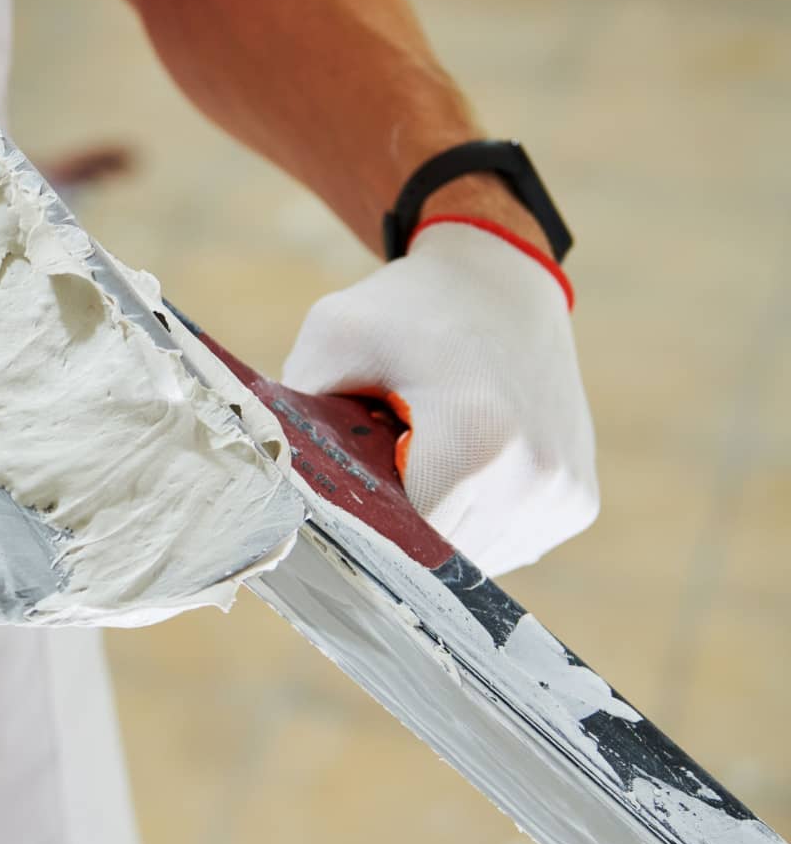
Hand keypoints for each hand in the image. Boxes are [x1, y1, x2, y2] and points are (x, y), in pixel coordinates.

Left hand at [282, 220, 598, 574]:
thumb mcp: (333, 336)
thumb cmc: (407, 309)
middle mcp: (537, 480)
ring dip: (433, 529)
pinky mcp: (577, 504)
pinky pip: (503, 546)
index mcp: (481, 441)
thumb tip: (267, 490)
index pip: (402, 543)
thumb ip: (294, 414)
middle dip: (394, 531)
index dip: (358, 529)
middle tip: (373, 476)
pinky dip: (468, 522)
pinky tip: (452, 470)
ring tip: (416, 465)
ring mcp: (564, 498)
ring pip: (470, 563)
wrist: (500, 280)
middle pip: (435, 560)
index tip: (336, 500)